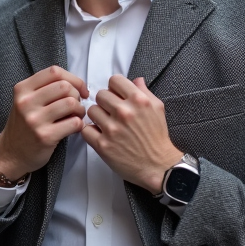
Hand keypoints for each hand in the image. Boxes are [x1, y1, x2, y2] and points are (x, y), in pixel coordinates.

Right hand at [0, 66, 86, 180]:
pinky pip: (74, 123)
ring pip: (71, 103)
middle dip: (77, 95)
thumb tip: (77, 85)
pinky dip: (80, 124)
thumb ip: (45, 89)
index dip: (73, 79)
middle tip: (75, 105)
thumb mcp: (26, 101)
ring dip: (80, 110)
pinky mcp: (45, 136)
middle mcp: (26, 102)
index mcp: (22, 89)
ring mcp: (35, 120)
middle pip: (64, 86)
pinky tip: (74, 127)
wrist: (11, 154)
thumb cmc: (24, 125)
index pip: (54, 72)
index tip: (80, 90)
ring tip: (76, 116)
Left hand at [82, 75, 181, 193]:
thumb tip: (136, 80)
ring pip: (91, 111)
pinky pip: (85, 129)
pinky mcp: (103, 145)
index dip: (114, 88)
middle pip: (100, 95)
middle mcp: (124, 112)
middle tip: (111, 112)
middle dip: (105, 102)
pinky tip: (100, 135)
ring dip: (97, 117)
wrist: (158, 165)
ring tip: (106, 124)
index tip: (116, 96)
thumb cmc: (158, 137)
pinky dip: (91, 132)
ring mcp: (112, 128)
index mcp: (138, 100)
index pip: (114, 80)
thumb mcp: (157, 108)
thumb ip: (145, 92)